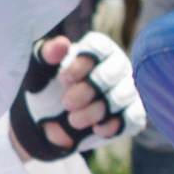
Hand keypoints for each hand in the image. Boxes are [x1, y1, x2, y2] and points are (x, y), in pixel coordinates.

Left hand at [9, 32, 145, 160]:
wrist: (53, 122)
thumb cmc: (49, 89)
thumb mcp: (40, 72)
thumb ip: (46, 56)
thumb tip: (61, 44)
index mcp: (97, 49)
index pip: (99, 48)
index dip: (81, 65)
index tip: (63, 80)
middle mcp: (117, 65)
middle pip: (111, 73)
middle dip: (87, 91)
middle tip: (67, 104)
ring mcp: (127, 89)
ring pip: (121, 97)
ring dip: (95, 111)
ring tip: (73, 120)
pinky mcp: (132, 113)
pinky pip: (133, 118)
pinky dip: (113, 125)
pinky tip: (96, 129)